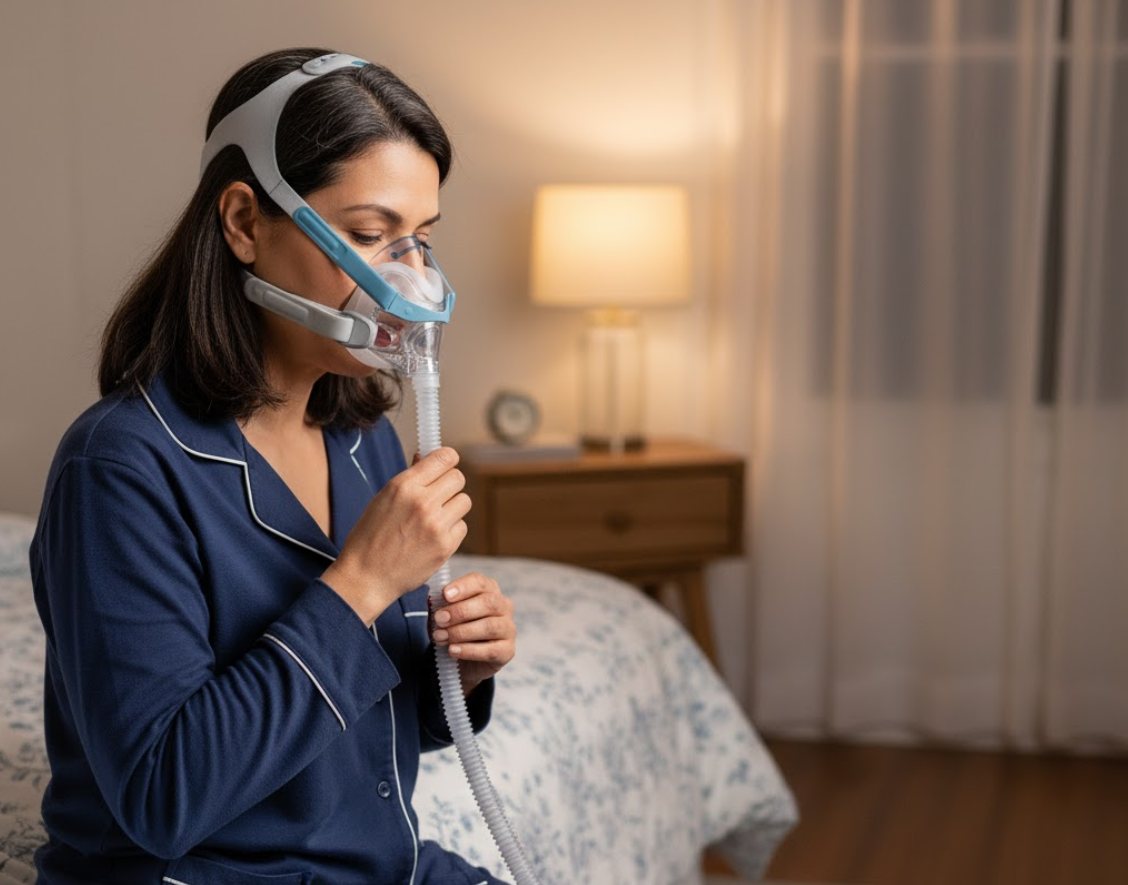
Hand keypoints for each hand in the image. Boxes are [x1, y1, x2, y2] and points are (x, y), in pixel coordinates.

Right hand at [322, 447, 469, 624]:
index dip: (448, 459)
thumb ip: (409, 478)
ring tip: (434, 518)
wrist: (365, 577)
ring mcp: (436, 525)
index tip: (445, 465)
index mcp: (403, 486)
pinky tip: (433, 536)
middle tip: (438, 495)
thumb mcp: (382, 499)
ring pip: (464, 501)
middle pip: (458, 478)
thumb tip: (425, 457)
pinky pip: (462, 526)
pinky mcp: (446, 546)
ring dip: (452, 507)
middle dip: (449, 484)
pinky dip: (451, 529)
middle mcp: (422, 502)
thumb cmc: (370, 536)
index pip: (445, 457)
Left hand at [431, 572, 515, 694]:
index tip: (445, 595)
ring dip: (462, 632)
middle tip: (440, 619)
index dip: (463, 587)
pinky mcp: (507, 650)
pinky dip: (469, 650)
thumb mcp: (445, 614)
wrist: (465, 660)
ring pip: (490, 626)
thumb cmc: (456, 629)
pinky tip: (452, 650)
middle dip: (460, 611)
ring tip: (441, 637)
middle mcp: (503, 606)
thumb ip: (440, 606)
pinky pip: (491, 650)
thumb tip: (431, 600)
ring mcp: (508, 628)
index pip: (479, 582)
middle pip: (488, 603)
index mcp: (489, 590)